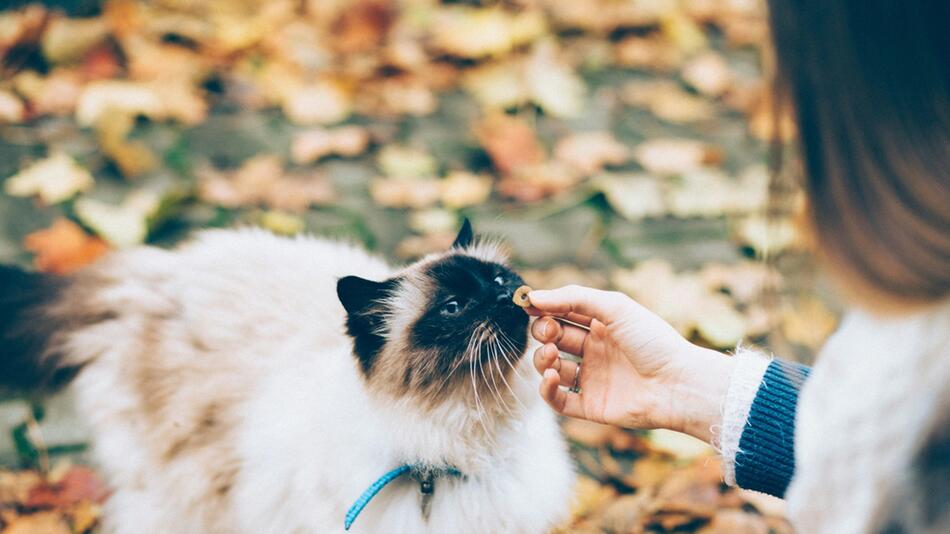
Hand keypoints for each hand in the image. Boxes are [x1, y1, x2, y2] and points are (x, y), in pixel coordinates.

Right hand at [527, 285, 733, 442]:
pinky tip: (553, 377)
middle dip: (543, 333)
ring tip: (553, 355)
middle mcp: (595, 351)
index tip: (529, 306)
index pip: (563, 314)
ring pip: (551, 368)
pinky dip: (547, 389)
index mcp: (602, 325)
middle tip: (549, 332)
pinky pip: (558, 400)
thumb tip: (534, 298)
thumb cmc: (653, 341)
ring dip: (542, 359)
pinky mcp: (590, 406)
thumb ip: (573, 298)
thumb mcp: (614, 307)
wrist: (678, 384)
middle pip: (554, 339)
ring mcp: (592, 379)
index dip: (545, 309)